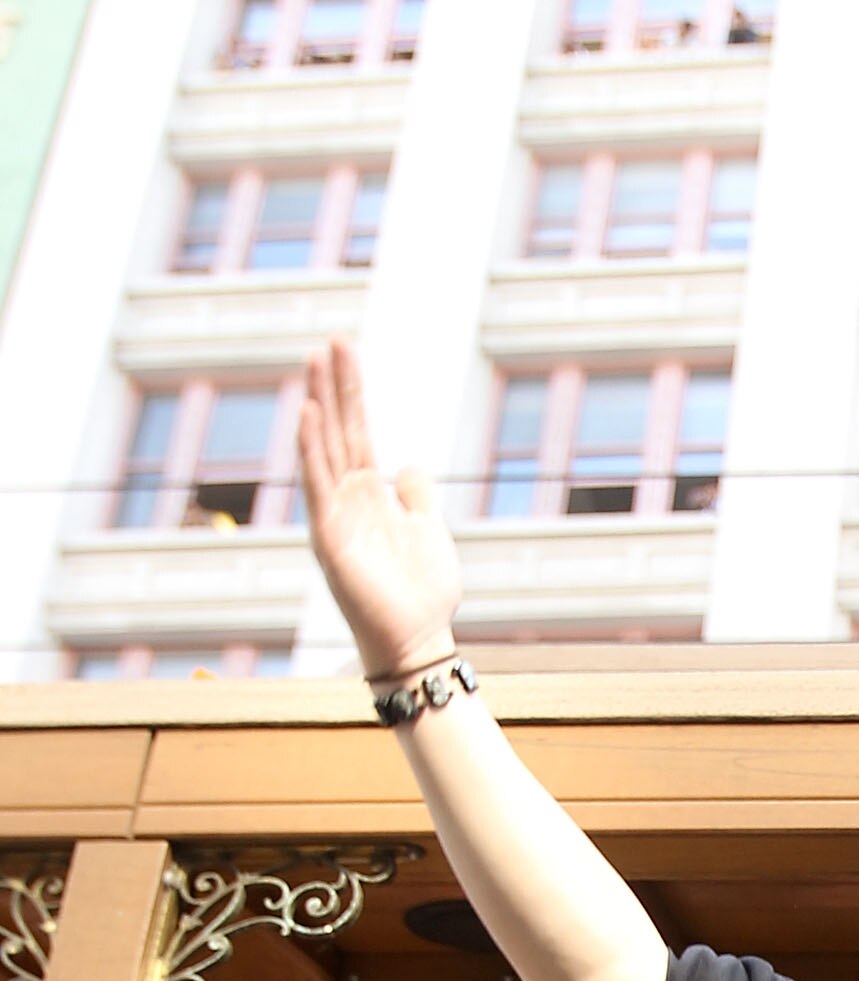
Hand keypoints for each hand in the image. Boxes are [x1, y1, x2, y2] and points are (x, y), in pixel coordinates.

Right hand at [298, 338, 462, 680]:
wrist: (417, 640)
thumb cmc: (423, 593)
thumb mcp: (429, 530)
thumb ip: (416, 496)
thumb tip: (408, 464)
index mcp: (370, 495)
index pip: (357, 431)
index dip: (352, 392)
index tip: (345, 351)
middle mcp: (347, 499)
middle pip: (337, 430)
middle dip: (334, 385)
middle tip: (329, 340)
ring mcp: (335, 516)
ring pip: (323, 448)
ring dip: (318, 404)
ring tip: (314, 362)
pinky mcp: (329, 538)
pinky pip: (316, 485)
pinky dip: (310, 449)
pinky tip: (307, 413)